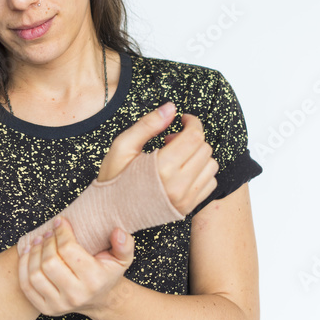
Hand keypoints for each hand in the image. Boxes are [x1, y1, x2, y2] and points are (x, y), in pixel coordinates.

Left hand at [18, 215, 133, 317]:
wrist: (100, 300)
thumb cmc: (108, 273)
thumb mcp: (122, 258)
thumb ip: (125, 244)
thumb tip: (118, 231)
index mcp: (94, 280)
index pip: (68, 250)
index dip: (61, 232)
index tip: (60, 221)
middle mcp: (76, 295)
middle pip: (50, 263)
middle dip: (47, 242)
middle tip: (49, 232)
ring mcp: (59, 305)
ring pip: (35, 274)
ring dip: (33, 253)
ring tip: (38, 240)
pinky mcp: (46, 309)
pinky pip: (27, 286)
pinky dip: (23, 267)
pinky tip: (28, 253)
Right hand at [98, 102, 218, 216]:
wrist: (109, 212)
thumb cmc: (113, 178)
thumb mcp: (123, 145)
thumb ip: (148, 124)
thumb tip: (171, 108)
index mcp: (162, 168)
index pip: (194, 136)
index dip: (192, 122)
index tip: (183, 119)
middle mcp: (178, 186)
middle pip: (204, 149)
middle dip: (191, 137)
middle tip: (170, 139)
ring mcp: (184, 200)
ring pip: (211, 166)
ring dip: (197, 155)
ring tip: (176, 156)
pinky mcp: (187, 208)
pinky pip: (210, 184)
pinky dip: (201, 172)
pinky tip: (182, 171)